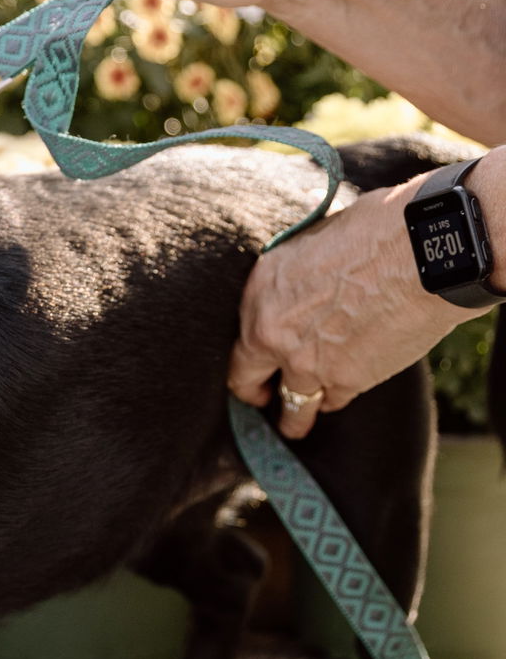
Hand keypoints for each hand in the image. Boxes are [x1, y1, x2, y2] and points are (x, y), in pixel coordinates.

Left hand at [228, 175, 488, 437]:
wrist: (422, 254)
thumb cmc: (375, 233)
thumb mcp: (310, 244)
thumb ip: (292, 279)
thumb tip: (293, 288)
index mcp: (259, 293)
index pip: (236, 339)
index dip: (241, 358)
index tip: (248, 368)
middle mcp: (271, 333)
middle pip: (247, 381)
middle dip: (253, 395)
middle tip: (259, 402)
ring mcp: (307, 363)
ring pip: (292, 405)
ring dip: (293, 418)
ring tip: (294, 426)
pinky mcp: (346, 380)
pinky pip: (334, 401)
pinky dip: (335, 401)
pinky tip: (334, 402)